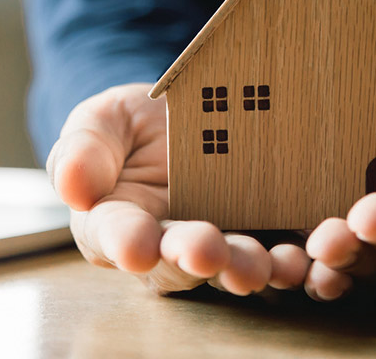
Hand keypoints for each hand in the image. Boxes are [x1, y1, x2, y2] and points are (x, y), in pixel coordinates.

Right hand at [49, 83, 311, 294]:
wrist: (192, 108)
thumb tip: (71, 186)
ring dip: (247, 268)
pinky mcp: (265, 234)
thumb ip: (84, 150)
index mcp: (115, 221)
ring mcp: (219, 243)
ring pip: (231, 267)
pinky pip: (280, 256)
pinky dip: (295, 262)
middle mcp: (166, 246)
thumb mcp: (101, 120)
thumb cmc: (133, 124)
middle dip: (195, 258)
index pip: (114, 237)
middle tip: (207, 250)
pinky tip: (305, 256)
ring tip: (261, 262)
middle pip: (178, 262)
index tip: (134, 247)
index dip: (125, 243)